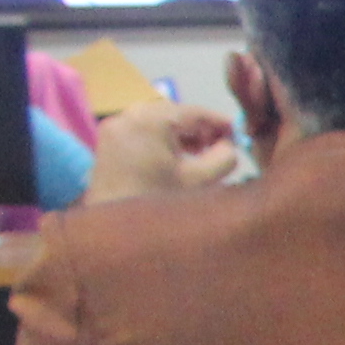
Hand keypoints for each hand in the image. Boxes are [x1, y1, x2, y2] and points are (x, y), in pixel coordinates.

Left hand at [84, 104, 237, 204]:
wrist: (114, 232)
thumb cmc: (159, 203)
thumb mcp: (202, 180)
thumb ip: (225, 156)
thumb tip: (228, 145)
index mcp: (150, 120)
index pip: (194, 112)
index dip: (220, 122)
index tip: (238, 134)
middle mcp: (127, 116)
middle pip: (174, 113)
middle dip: (199, 129)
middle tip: (220, 146)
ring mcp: (113, 127)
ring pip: (157, 121)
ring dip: (180, 134)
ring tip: (198, 154)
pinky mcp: (107, 141)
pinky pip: (141, 130)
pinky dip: (160, 139)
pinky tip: (174, 158)